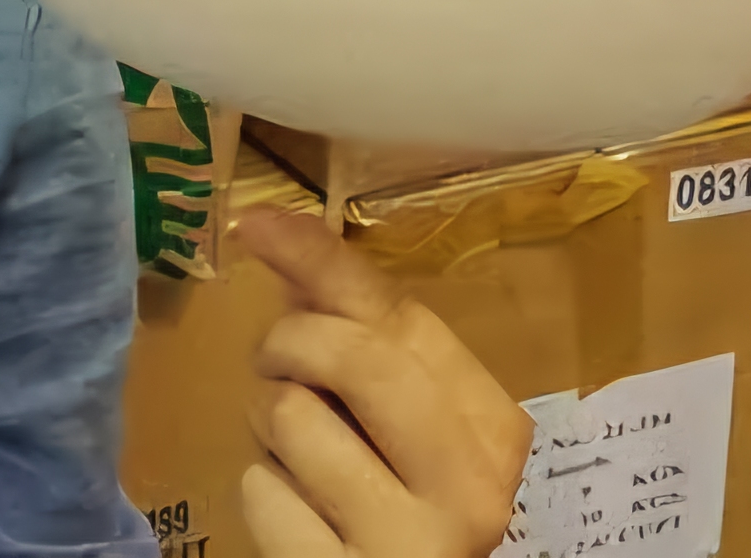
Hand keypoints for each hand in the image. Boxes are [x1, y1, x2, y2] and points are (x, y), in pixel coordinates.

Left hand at [227, 208, 533, 557]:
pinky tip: (295, 513)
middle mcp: (470, 486)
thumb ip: (363, 335)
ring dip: (266, 423)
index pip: (405, 319)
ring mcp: (410, 542)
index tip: (257, 224)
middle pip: (356, 356)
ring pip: (296, 418)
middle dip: (289, 343)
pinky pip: (262, 490)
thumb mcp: (402, 421)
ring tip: (293, 452)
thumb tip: (291, 242)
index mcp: (493, 430)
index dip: (323, 262)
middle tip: (274, 365)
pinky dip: (260, 491)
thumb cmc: (399, 504)